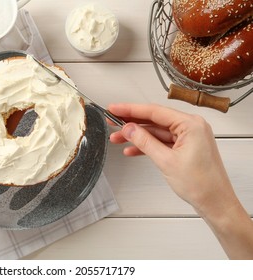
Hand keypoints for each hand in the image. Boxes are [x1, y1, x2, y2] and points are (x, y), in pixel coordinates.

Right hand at [108, 103, 231, 212]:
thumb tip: (129, 129)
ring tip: (117, 138)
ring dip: (136, 136)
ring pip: (156, 132)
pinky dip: (147, 145)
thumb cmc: (201, 184)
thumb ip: (145, 142)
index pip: (154, 111)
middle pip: (154, 120)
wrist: (215, 203)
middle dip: (131, 122)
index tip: (114, 108)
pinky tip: (131, 150)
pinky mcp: (185, 147)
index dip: (131, 109)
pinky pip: (161, 142)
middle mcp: (191, 127)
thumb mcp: (166, 161)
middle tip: (111, 120)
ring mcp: (188, 137)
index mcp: (190, 124)